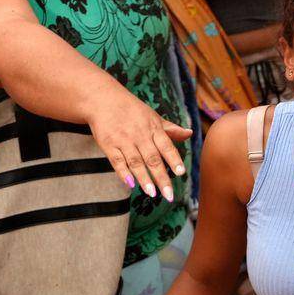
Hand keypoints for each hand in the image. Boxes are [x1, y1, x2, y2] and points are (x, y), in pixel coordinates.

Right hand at [85, 87, 191, 201]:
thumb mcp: (153, 117)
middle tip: (169, 195)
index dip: (174, 159)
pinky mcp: (108, 144)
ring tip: (152, 194)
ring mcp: (123, 140)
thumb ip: (170, 129)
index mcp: (153, 128)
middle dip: (161, 178)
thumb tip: (190, 133)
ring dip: (144, 178)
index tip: (181, 172)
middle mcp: (139, 134)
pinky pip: (117, 161)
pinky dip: (123, 172)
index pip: (166, 145)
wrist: (103, 99)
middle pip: (152, 158)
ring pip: (135, 162)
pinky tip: (130, 184)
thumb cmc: (132, 111)